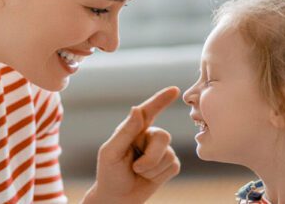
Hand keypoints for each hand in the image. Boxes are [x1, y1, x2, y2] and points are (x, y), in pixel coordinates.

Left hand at [82, 87, 181, 203]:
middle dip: (151, 157)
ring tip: (139, 174)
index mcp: (133, 130)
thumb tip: (137, 109)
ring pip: (168, 154)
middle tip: (136, 168)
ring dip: (152, 169)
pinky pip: (173, 166)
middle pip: (163, 136)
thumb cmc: (110, 174)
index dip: (161, 99)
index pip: (149, 111)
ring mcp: (160, 151)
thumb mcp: (111, 152)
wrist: (118, 198)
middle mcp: (148, 137)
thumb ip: (125, 131)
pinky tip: (148, 178)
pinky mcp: (169, 165)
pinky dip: (159, 176)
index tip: (174, 90)